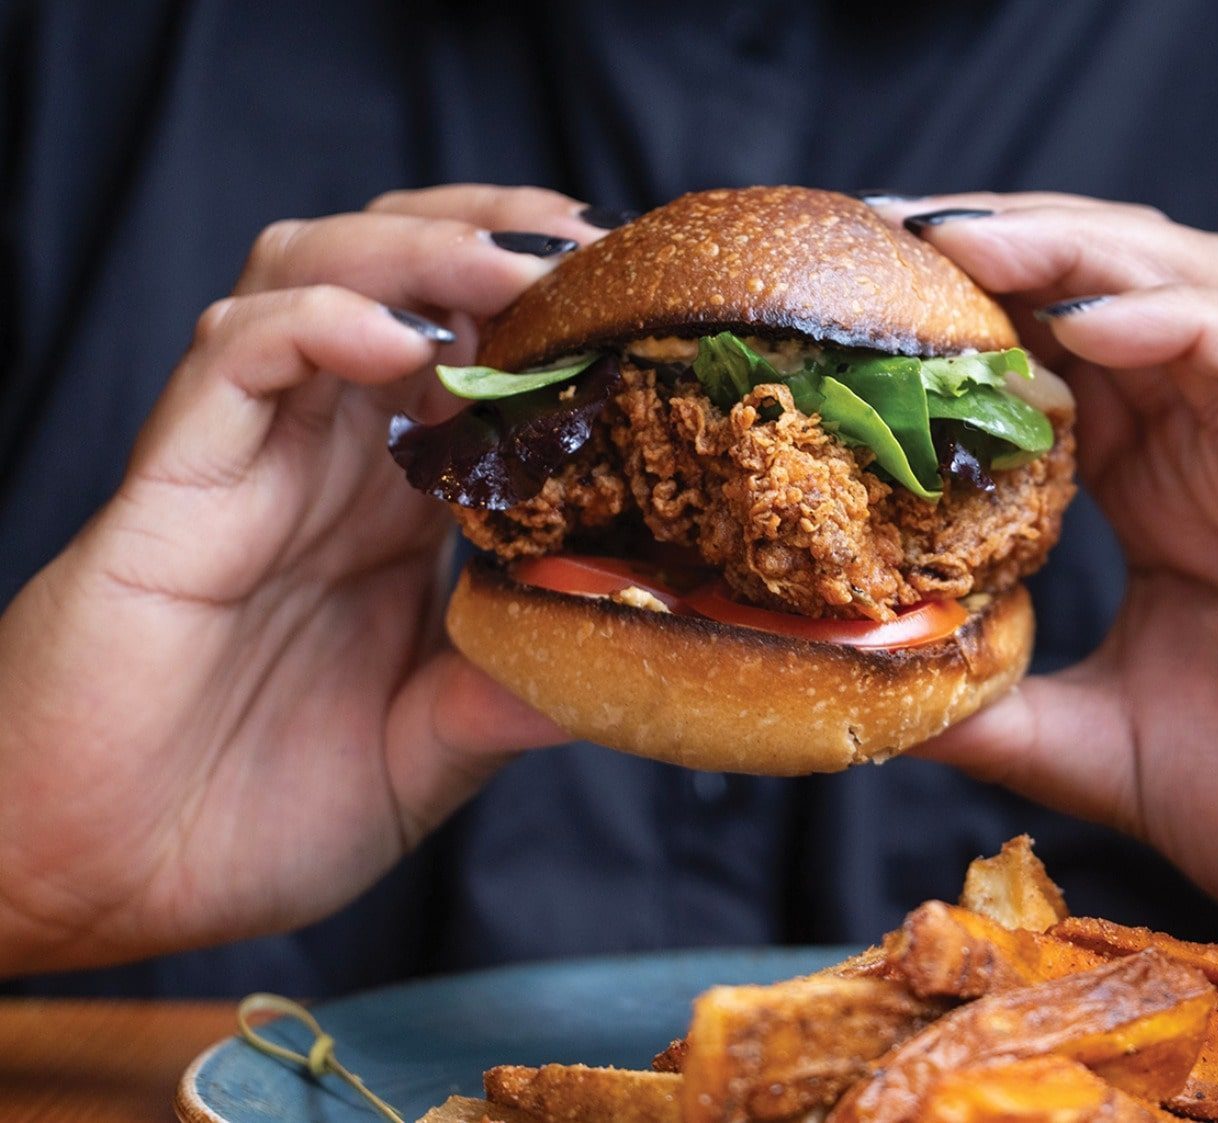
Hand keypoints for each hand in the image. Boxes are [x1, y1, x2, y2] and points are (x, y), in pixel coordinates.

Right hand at [0, 186, 602, 974]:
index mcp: (389, 512)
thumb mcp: (416, 760)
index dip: (555, 315)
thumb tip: (630, 660)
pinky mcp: (173, 488)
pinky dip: (315, 321)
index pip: (476, 359)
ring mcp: (248, 463)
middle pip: (401, 279)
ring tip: (515, 269)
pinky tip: (400, 340)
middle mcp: (323, 465)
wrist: (89, 886)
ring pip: (313, 276)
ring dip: (417, 249)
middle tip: (596, 249)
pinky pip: (235, 358)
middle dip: (497, 236)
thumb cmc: (239, 821)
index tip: (645, 301)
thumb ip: (505, 701)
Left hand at [883, 195, 1217, 972]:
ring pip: (1188, 289)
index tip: (860, 302)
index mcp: (1166, 495)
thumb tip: (880, 686)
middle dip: (1006, 251)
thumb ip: (1004, 711)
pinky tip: (1096, 324)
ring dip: (1081, 254)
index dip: (967, 321)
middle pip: (1109, 294)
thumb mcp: (1107, 748)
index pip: (1056, 364)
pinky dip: (1181, 321)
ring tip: (973, 243)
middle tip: (895, 233)